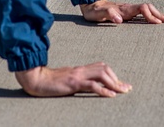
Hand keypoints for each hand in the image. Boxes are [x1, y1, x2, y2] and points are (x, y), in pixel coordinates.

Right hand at [14, 63, 130, 96]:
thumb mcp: (66, 79)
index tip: (122, 84)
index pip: (101, 67)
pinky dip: (103, 90)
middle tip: (127, 89)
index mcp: (80, 69)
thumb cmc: (50, 81)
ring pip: (101, 75)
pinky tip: (110, 95)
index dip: (114, 75)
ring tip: (122, 92)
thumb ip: (77, 80)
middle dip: (117, 79)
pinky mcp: (73, 83)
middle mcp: (81, 69)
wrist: (36, 79)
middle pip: (105, 68)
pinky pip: (91, 85)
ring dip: (114, 84)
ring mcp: (77, 75)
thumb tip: (88, 85)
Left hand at [80, 0, 163, 24]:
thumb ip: (109, 14)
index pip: (142, 9)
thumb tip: (120, 19)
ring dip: (157, 14)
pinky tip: (154, 20)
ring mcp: (129, 9)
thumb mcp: (99, 14)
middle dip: (159, 14)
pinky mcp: (127, 12)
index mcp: (125, 9)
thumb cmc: (94, 10)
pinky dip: (151, 15)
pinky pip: (143, 12)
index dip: (151, 15)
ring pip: (147, 9)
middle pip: (148, 8)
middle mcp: (129, 8)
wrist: (90, 3)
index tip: (158, 23)